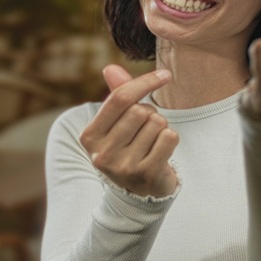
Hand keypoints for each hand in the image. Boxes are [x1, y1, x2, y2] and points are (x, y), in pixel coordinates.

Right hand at [79, 65, 179, 196]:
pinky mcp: (146, 174)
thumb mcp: (118, 123)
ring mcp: (123, 166)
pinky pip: (169, 138)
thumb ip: (118, 95)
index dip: (145, 82)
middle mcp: (102, 153)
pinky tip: (162, 152)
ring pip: (157, 123)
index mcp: (90, 136)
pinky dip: (171, 139)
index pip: (120, 98)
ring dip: (161, 128)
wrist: (140, 192)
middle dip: (151, 114)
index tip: (165, 74)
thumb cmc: (129, 148)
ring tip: (152, 142)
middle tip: (147, 129)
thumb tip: (110, 68)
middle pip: (140, 111)